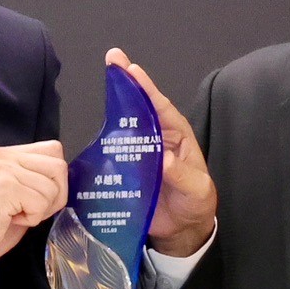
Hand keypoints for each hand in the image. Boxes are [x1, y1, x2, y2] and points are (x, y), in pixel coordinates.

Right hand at [0, 141, 65, 288]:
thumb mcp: (16, 194)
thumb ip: (36, 181)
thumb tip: (64, 182)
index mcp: (6, 155)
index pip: (54, 150)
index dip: (56, 179)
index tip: (37, 198)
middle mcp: (4, 156)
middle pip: (59, 166)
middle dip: (55, 196)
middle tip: (29, 210)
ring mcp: (4, 169)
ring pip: (52, 187)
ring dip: (40, 210)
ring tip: (15, 215)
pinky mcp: (5, 186)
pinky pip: (41, 203)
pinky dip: (32, 219)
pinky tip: (10, 220)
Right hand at [106, 49, 217, 257]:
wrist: (181, 229)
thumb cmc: (195, 203)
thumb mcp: (196, 190)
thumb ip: (182, 175)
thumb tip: (163, 159)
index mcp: (176, 137)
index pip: (161, 107)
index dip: (147, 88)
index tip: (133, 69)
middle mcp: (156, 139)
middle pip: (140, 108)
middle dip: (127, 84)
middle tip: (113, 59)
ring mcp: (140, 153)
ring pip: (124, 126)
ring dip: (113, 107)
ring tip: (101, 85)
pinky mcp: (126, 170)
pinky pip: (113, 154)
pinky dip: (102, 144)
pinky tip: (92, 133)